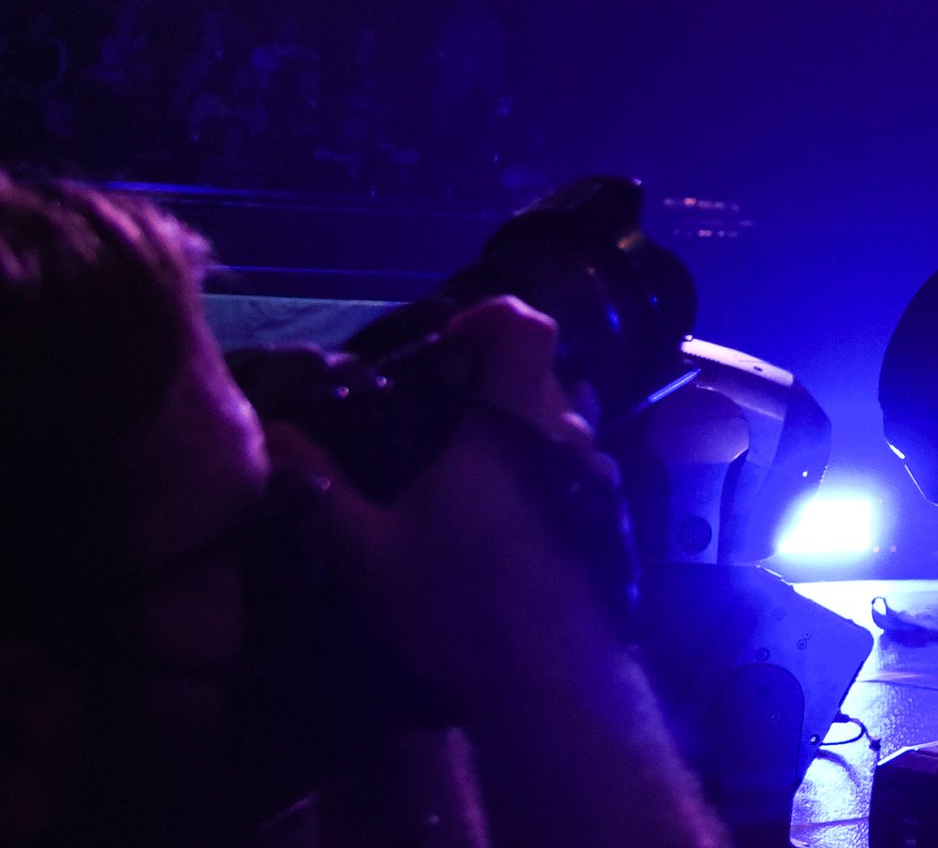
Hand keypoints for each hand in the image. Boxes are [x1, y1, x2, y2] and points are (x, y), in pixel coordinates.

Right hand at [265, 298, 620, 707]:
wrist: (548, 681)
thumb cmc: (457, 607)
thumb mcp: (367, 551)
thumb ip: (318, 485)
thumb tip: (273, 432)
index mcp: (512, 425)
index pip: (528, 328)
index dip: (493, 314)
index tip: (450, 340)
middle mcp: (566, 440)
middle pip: (545, 373)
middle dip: (494, 379)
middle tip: (438, 411)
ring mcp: (596, 480)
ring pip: (563, 423)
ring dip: (519, 427)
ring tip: (461, 468)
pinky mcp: (606, 519)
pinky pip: (574, 467)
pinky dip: (539, 469)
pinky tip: (496, 515)